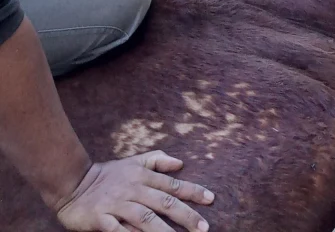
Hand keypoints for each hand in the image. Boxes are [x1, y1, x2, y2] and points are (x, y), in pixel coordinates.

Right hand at [54, 151, 212, 231]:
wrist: (72, 183)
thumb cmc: (108, 174)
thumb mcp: (134, 161)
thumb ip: (158, 160)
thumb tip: (180, 163)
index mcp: (143, 176)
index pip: (173, 185)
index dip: (193, 192)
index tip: (211, 199)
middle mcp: (134, 189)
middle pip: (164, 204)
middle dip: (186, 216)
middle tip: (203, 228)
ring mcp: (117, 205)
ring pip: (145, 218)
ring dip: (164, 231)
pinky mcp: (101, 219)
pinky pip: (119, 231)